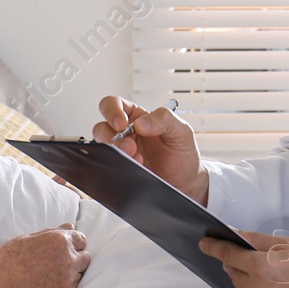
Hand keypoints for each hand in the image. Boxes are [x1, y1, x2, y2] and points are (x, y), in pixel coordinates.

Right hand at [0, 225, 90, 287]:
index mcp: (59, 240)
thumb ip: (52, 232)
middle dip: (75, 259)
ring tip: (47, 277)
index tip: (63, 250)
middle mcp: (68, 258)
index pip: (81, 239)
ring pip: (79, 275)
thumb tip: (70, 226)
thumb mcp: (28, 239)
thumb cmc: (7, 260)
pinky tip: (45, 287)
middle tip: (55, 265)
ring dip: (70, 275)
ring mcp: (67, 279)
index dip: (73, 244)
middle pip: (85, 258)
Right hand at [93, 95, 208, 203]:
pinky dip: (116, 167)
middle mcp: (125, 134)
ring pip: (102, 148)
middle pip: (101, 127)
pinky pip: (108, 166)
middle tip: (130, 147)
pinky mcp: (120, 169)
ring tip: (136, 160)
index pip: (114, 104)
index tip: (121, 123)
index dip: (112, 111)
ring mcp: (122, 153)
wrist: (187, 183)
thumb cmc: (183, 154)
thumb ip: (164, 119)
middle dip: (112, 137)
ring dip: (115, 153)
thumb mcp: (182, 130)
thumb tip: (140, 123)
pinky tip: (135, 169)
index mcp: (137, 117)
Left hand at [199, 230, 288, 287]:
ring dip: (249, 286)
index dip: (214, 247)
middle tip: (262, 266)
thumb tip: (234, 235)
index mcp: (259, 268)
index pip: (226, 255)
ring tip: (275, 285)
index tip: (206, 244)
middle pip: (233, 274)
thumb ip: (257, 240)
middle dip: (241, 267)